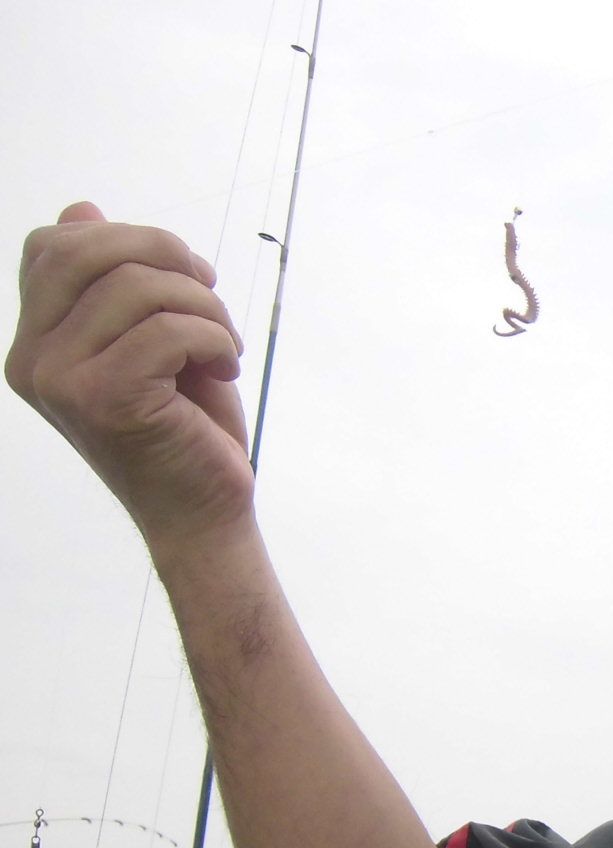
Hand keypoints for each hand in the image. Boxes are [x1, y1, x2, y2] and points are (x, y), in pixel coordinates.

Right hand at [7, 203, 250, 547]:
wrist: (204, 516)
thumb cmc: (184, 429)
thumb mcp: (150, 342)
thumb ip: (111, 283)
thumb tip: (81, 211)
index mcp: (34, 342)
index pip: (54, 246)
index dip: (127, 239)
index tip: (185, 275)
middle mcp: (33, 360)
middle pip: (88, 251)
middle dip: (167, 255)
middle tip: (212, 293)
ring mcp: (62, 381)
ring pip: (137, 288)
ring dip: (204, 306)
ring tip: (223, 346)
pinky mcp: (107, 400)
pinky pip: (167, 330)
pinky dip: (213, 338)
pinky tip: (224, 367)